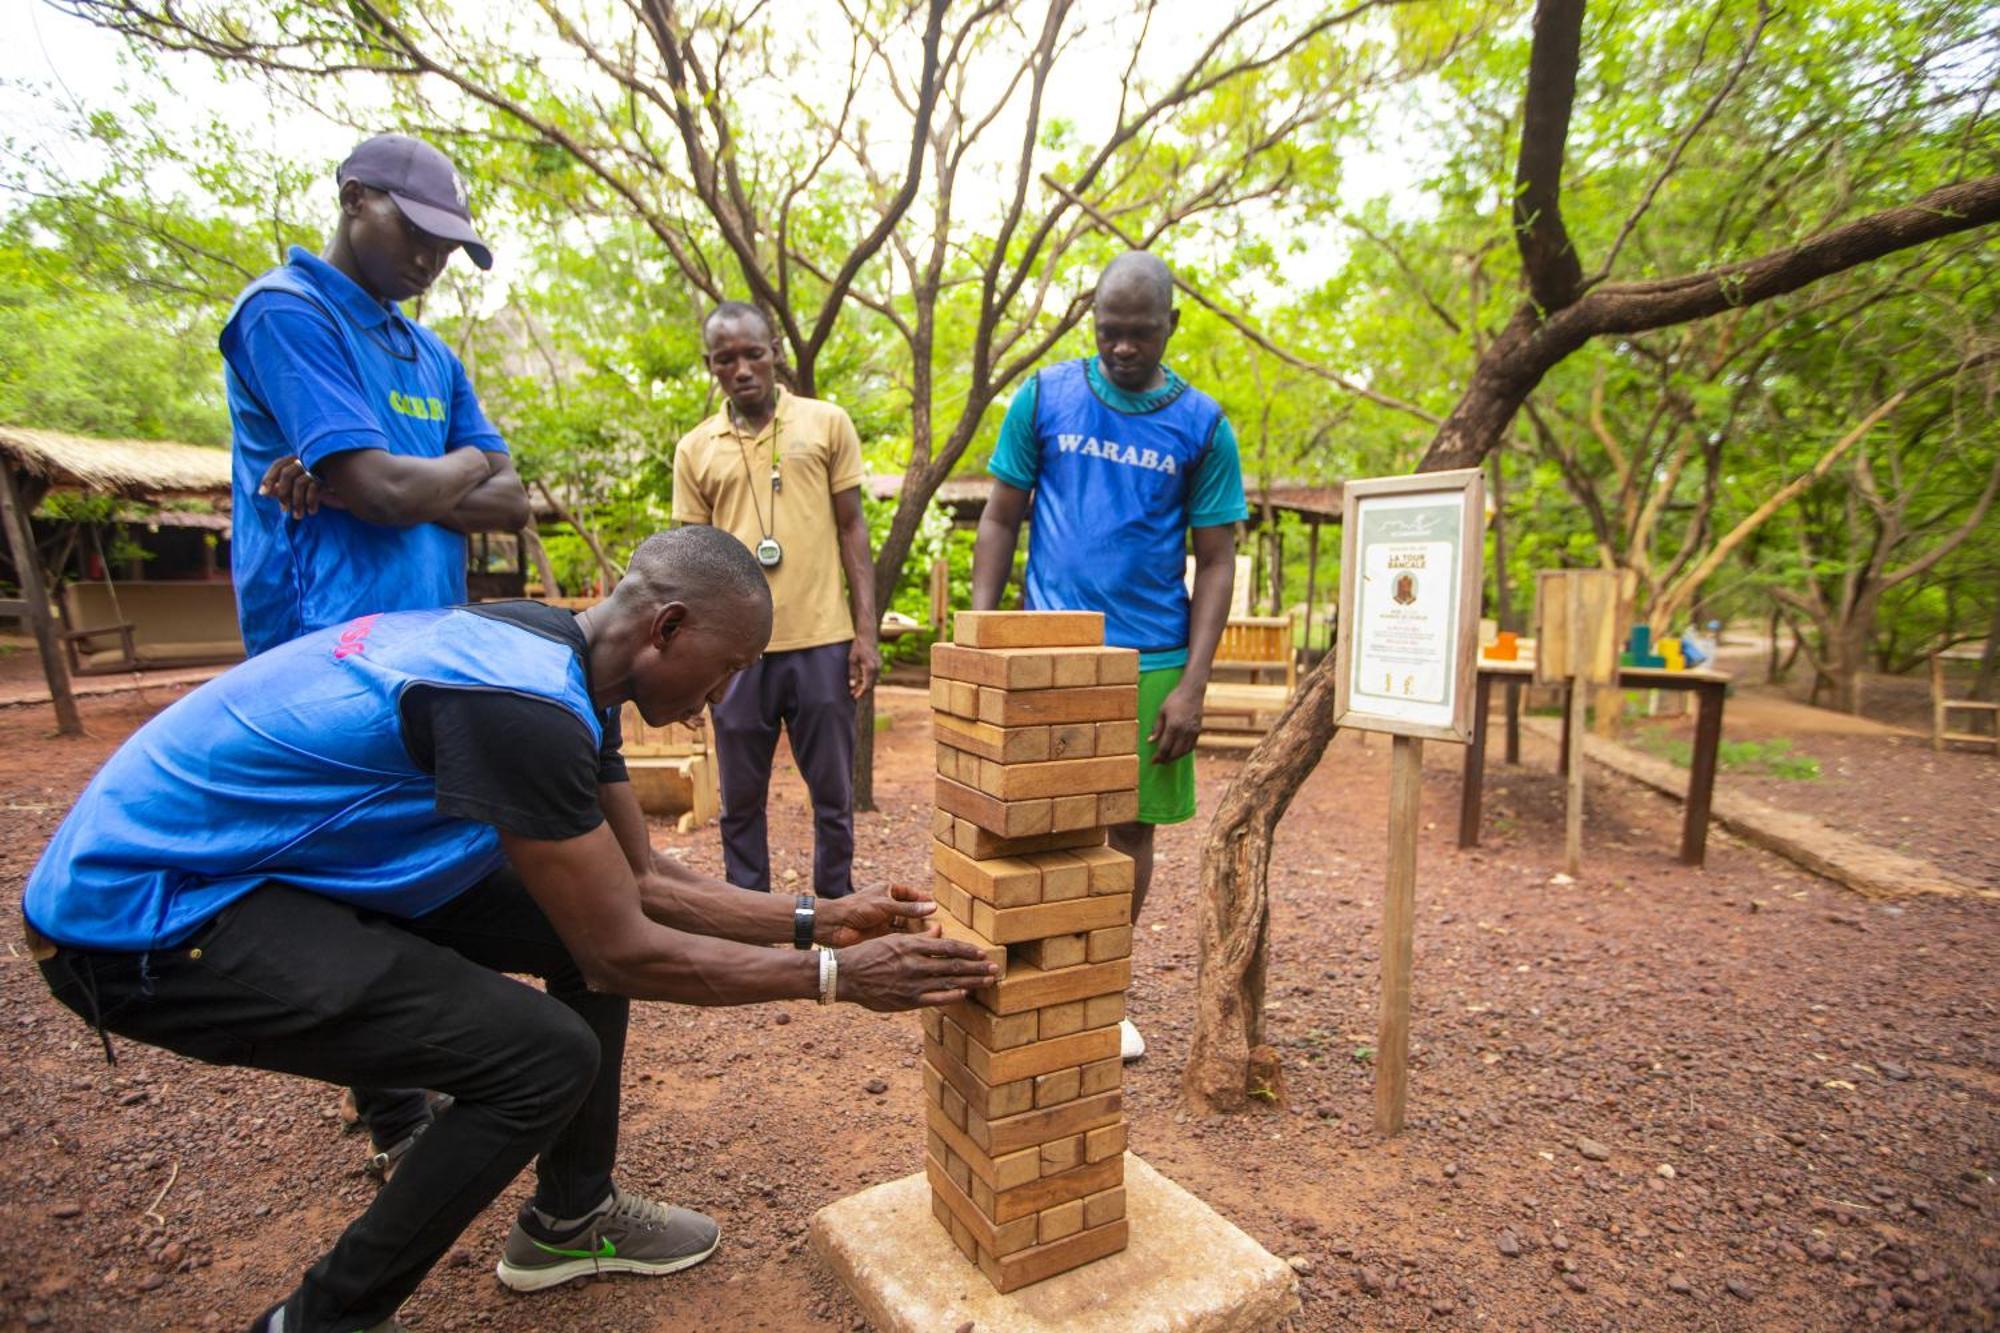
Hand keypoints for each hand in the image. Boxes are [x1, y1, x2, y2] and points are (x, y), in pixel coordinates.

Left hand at [260, 455, 324, 518]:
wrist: (357, 486)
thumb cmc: (328, 486)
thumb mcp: (304, 488)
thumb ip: (285, 487)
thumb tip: (266, 492)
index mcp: (302, 456)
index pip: (279, 464)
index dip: (269, 478)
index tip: (263, 493)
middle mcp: (309, 458)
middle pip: (286, 474)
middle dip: (282, 494)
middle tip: (284, 510)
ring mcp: (320, 466)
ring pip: (299, 483)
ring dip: (296, 502)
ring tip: (298, 516)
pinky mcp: (330, 476)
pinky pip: (314, 489)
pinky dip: (310, 503)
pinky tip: (312, 512)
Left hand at [820, 881, 934, 946]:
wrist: (834, 924)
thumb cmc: (857, 908)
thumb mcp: (886, 905)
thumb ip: (909, 909)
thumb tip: (933, 907)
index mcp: (887, 891)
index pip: (909, 893)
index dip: (922, 899)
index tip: (936, 906)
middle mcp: (887, 905)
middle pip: (909, 911)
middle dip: (921, 917)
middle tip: (939, 924)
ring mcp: (884, 921)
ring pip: (905, 925)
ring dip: (916, 930)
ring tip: (934, 935)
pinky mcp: (880, 935)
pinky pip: (898, 936)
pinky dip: (908, 940)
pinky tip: (920, 944)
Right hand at [836, 930, 997, 1010]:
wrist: (846, 975)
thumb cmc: (869, 954)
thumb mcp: (893, 939)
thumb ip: (919, 938)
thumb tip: (939, 930)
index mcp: (911, 945)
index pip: (947, 947)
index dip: (968, 951)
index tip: (983, 953)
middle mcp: (915, 963)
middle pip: (953, 965)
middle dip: (977, 967)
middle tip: (995, 968)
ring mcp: (912, 983)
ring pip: (949, 982)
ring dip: (971, 981)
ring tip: (988, 981)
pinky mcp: (907, 1000)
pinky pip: (935, 998)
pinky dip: (952, 996)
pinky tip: (965, 994)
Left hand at [849, 637, 879, 698]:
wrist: (868, 637)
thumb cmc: (858, 647)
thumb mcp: (852, 660)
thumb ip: (853, 673)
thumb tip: (852, 686)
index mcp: (870, 668)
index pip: (866, 686)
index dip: (860, 692)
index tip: (854, 696)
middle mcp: (877, 669)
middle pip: (871, 685)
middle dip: (862, 691)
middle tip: (853, 694)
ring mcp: (879, 667)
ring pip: (873, 681)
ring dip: (865, 686)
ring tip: (855, 688)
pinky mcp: (879, 664)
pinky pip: (874, 676)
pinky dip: (868, 680)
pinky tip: (861, 680)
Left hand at [1149, 680, 1204, 763]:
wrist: (1192, 692)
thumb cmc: (1174, 699)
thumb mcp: (1161, 711)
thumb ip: (1157, 728)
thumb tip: (1150, 741)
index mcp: (1173, 726)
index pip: (1165, 748)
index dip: (1158, 757)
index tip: (1153, 761)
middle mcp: (1184, 731)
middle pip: (1175, 753)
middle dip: (1166, 759)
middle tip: (1159, 762)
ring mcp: (1193, 732)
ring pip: (1184, 752)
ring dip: (1175, 757)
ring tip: (1167, 758)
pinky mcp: (1198, 731)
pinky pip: (1192, 746)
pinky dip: (1184, 752)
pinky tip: (1178, 752)